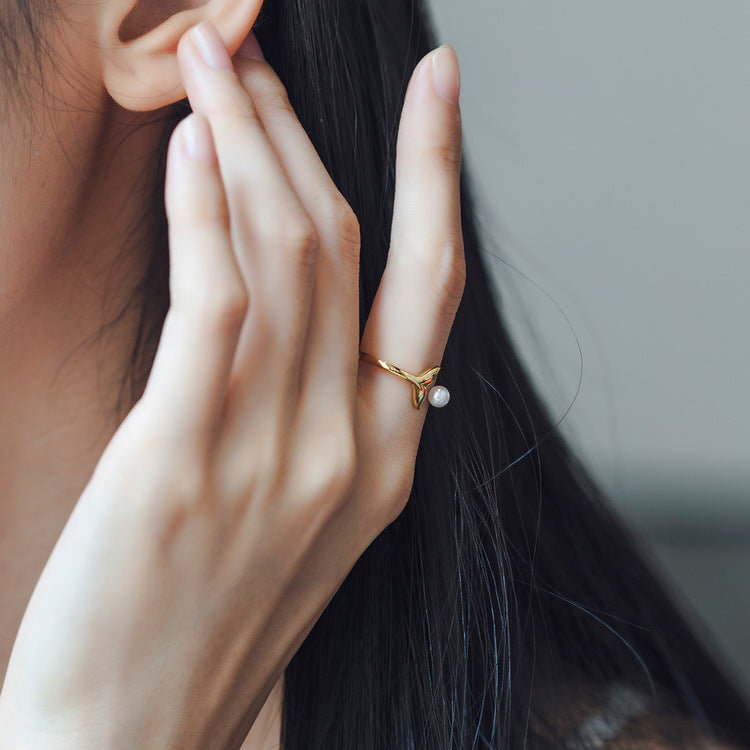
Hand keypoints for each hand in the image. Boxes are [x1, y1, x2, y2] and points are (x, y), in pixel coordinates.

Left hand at [0, 19, 463, 749]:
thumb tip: (303, 300)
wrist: (139, 737)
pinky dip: (209, 214)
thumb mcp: (301, 512)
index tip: (441, 88)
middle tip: (259, 55)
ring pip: (286, 256)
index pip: (431, 283)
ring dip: (251, 141)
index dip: (441, 172)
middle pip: (343, 244)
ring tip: (217, 62)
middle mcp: (349, 445)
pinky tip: (195, 146)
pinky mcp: (187, 460)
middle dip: (302, 132)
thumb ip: (320, 409)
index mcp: (387, 458)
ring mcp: (277, 453)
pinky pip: (216, 307)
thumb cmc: (211, 619)